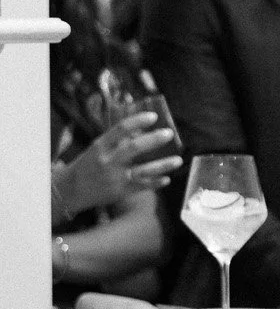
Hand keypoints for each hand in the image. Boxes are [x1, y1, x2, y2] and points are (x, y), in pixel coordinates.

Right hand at [52, 113, 180, 218]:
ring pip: (143, 170)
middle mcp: (107, 161)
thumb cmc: (88, 165)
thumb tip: (140, 129)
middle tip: (169, 133)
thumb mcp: (97, 148)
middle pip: (134, 148)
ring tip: (178, 160)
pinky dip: (155, 182)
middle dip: (154, 140)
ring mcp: (115, 178)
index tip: (153, 116)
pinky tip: (167, 178)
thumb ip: (116, 140)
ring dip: (163, 165)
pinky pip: (142, 186)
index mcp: (100, 146)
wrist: (71, 190)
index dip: (138, 121)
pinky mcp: (120, 192)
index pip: (120, 129)